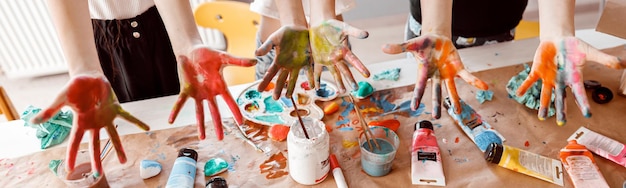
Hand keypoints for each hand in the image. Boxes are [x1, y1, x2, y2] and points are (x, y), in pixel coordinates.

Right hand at [31, 76, 148, 176]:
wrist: (87, 77)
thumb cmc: (73, 88)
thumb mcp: (60, 99)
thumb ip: (49, 112)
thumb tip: (32, 122)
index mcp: (81, 123)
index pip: (75, 142)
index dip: (72, 156)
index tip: (69, 169)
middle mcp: (94, 124)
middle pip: (96, 145)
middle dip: (97, 160)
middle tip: (98, 174)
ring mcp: (106, 118)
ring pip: (113, 136)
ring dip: (119, 148)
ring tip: (124, 161)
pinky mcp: (115, 109)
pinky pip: (128, 116)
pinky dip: (137, 122)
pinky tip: (147, 128)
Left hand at [169, 46, 256, 139]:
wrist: (191, 50)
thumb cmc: (208, 54)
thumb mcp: (223, 57)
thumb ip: (238, 61)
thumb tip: (255, 60)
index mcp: (219, 86)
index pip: (229, 101)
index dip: (235, 112)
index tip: (241, 123)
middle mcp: (209, 93)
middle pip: (214, 112)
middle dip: (217, 125)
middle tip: (221, 138)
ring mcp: (197, 93)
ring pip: (199, 112)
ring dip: (200, 125)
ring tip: (202, 138)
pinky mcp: (186, 90)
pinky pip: (180, 102)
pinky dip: (175, 111)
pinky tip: (171, 121)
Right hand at [256, 26, 312, 98]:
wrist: (297, 28)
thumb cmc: (284, 34)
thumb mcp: (273, 39)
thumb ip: (266, 47)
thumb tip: (255, 54)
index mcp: (279, 61)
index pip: (270, 74)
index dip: (265, 82)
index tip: (259, 90)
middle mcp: (288, 65)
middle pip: (282, 79)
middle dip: (278, 89)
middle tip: (275, 99)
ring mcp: (298, 64)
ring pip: (294, 78)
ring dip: (291, 87)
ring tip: (288, 96)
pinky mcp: (308, 60)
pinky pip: (310, 71)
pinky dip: (311, 79)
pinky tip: (313, 87)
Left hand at [309, 19, 369, 92]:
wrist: (320, 25)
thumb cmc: (333, 26)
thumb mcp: (344, 27)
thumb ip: (354, 32)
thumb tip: (367, 34)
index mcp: (344, 50)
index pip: (354, 60)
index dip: (360, 67)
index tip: (368, 75)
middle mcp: (337, 57)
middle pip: (345, 70)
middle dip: (350, 79)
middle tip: (356, 88)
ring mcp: (328, 60)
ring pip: (334, 73)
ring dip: (338, 82)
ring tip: (342, 91)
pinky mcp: (318, 59)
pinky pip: (317, 71)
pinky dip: (316, 79)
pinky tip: (317, 87)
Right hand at [383, 34, 487, 118]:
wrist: (437, 39)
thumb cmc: (423, 44)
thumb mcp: (412, 44)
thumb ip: (399, 47)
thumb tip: (382, 47)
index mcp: (424, 71)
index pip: (420, 85)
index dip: (418, 95)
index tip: (415, 107)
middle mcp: (435, 76)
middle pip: (436, 92)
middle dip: (437, 104)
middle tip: (436, 117)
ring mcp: (447, 74)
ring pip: (451, 89)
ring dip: (455, 100)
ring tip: (458, 112)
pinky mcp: (458, 68)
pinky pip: (467, 76)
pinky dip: (475, 81)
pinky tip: (484, 86)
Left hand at [516, 37, 625, 124]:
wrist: (558, 39)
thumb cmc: (574, 47)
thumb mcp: (589, 52)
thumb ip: (604, 59)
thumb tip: (622, 64)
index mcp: (574, 78)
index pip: (579, 93)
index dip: (583, 103)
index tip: (587, 114)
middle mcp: (560, 82)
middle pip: (561, 98)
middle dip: (560, 110)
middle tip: (561, 123)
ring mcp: (548, 78)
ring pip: (545, 94)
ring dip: (543, 105)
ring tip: (541, 117)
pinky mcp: (537, 71)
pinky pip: (530, 80)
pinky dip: (525, 86)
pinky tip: (519, 93)